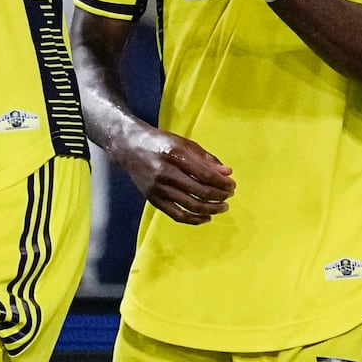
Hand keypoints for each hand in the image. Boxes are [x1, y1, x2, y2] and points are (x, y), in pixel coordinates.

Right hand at [119, 124, 235, 224]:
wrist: (129, 147)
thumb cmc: (160, 143)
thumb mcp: (184, 143)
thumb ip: (206, 159)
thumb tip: (227, 173)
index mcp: (175, 155)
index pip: (204, 175)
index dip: (221, 183)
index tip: (232, 185)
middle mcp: (165, 173)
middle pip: (199, 191)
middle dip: (219, 196)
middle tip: (229, 195)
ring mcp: (158, 188)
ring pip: (190, 206)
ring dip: (210, 209)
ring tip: (222, 207)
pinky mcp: (153, 199)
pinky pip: (176, 214)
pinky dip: (193, 219)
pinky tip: (206, 218)